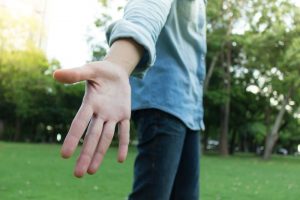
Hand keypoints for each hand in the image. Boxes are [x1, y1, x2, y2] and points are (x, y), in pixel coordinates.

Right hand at [53, 60, 130, 177]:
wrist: (116, 72)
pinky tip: (120, 159)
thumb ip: (75, 74)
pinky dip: (123, 143)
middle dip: (86, 154)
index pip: (80, 123)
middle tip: (78, 174)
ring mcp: (112, 115)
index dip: (73, 138)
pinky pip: (124, 131)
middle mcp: (99, 113)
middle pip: (92, 137)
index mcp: (90, 103)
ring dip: (99, 153)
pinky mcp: (124, 114)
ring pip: (106, 137)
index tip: (64, 155)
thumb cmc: (100, 70)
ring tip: (92, 171)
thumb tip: (55, 75)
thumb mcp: (90, 70)